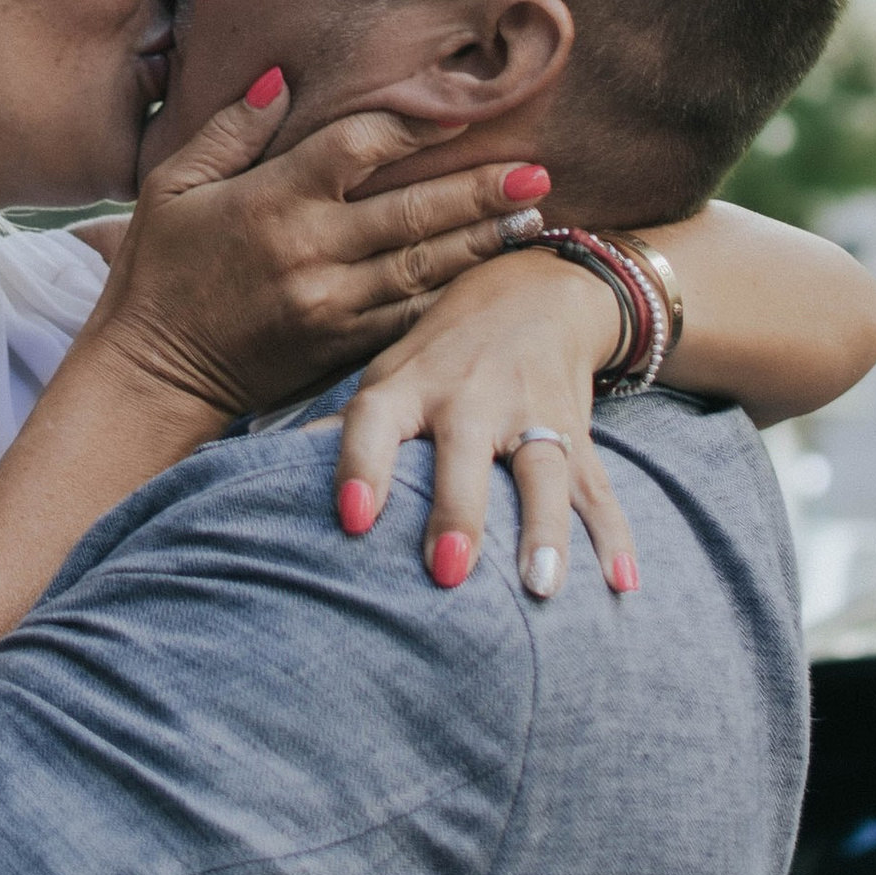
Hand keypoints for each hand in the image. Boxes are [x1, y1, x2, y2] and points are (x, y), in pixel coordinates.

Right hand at [91, 81, 547, 425]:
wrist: (153, 373)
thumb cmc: (159, 271)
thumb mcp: (171, 186)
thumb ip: (230, 131)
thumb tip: (281, 79)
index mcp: (271, 201)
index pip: (358, 148)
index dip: (413, 126)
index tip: (459, 113)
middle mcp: (311, 251)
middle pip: (414, 210)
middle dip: (481, 189)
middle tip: (538, 170)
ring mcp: (332, 305)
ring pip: (427, 266)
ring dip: (483, 240)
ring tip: (534, 216)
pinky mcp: (342, 347)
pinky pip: (412, 316)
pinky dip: (454, 294)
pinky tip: (489, 275)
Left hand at [331, 249, 641, 602]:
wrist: (535, 287)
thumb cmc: (438, 350)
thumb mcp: (385, 371)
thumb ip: (341, 426)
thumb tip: (253, 468)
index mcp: (409, 384)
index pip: (375, 421)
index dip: (362, 467)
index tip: (353, 520)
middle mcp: (470, 397)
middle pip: (464, 456)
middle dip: (457, 512)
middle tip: (447, 573)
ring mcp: (531, 413)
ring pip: (544, 472)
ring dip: (545, 531)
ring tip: (542, 587)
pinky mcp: (578, 431)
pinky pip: (600, 488)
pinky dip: (614, 536)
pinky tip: (622, 584)